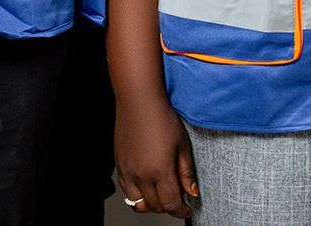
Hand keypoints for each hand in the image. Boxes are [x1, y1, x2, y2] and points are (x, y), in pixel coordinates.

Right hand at [114, 91, 198, 217]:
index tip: (187, 208)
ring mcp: (127, 171)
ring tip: (161, 193)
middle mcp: (141, 174)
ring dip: (151, 204)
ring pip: (138, 204)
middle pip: (155, 207)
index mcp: (160, 170)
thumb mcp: (182, 145)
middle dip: (168, 207)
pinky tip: (147, 184)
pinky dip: (137, 194)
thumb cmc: (161, 117)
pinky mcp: (119, 165)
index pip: (171, 204)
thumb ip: (186, 173)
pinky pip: (126, 190)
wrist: (139, 101)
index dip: (181, 210)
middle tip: (177, 198)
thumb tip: (192, 192)